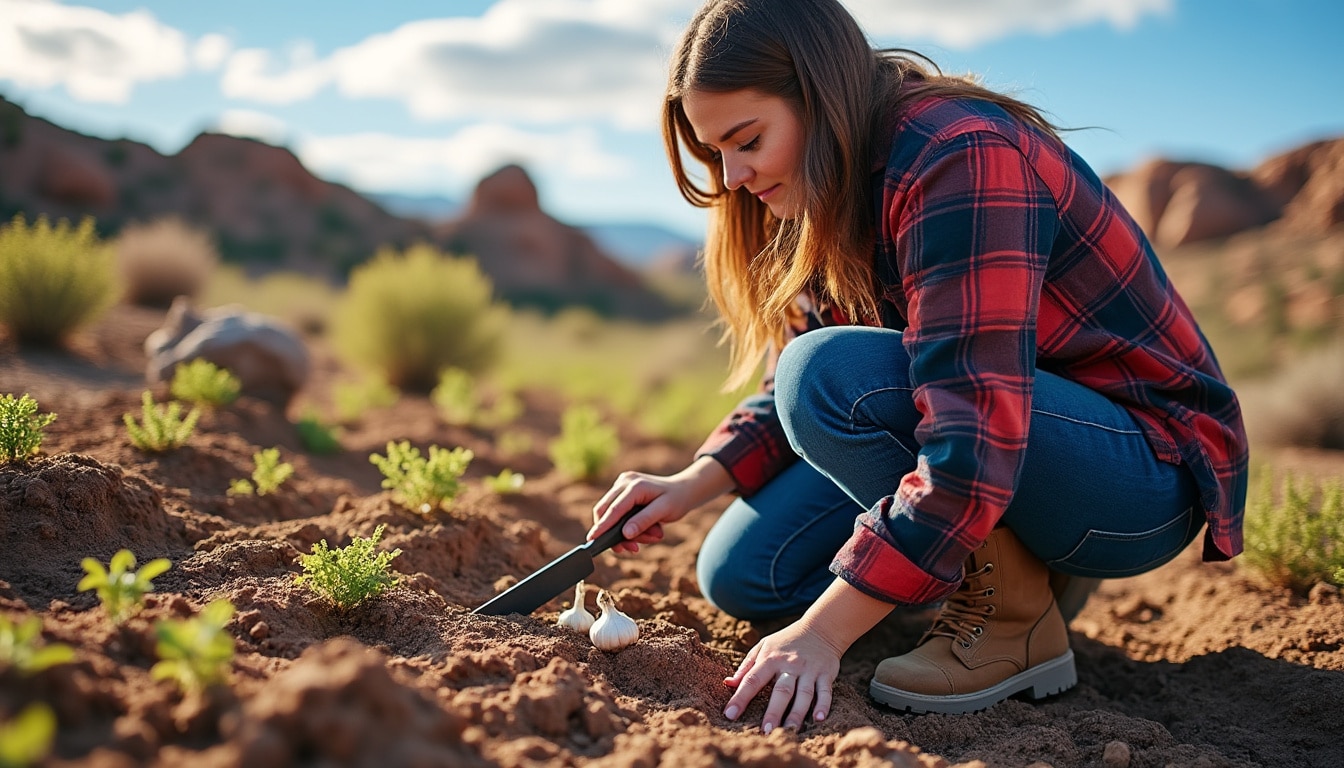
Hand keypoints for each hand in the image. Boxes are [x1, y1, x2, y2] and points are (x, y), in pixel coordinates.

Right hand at [589, 457, 731, 553]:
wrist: (683, 489)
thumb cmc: (676, 499)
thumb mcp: (665, 511)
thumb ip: (644, 521)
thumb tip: (625, 534)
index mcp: (635, 485)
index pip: (614, 509)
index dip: (603, 526)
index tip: (593, 540)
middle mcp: (625, 482)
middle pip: (605, 510)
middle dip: (614, 533)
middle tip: (633, 549)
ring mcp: (621, 485)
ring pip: (610, 513)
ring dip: (626, 531)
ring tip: (651, 536)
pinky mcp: (621, 491)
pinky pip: (616, 512)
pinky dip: (627, 525)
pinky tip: (644, 531)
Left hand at [722, 620, 842, 731]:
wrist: (819, 628)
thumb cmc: (786, 642)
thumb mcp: (764, 647)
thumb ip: (747, 666)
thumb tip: (728, 684)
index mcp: (771, 659)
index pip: (753, 679)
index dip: (740, 697)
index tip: (729, 714)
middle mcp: (790, 665)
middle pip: (781, 691)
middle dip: (773, 711)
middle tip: (765, 731)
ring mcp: (809, 670)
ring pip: (804, 694)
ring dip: (797, 713)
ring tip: (789, 731)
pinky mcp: (826, 674)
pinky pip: (825, 691)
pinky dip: (823, 705)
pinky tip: (819, 719)